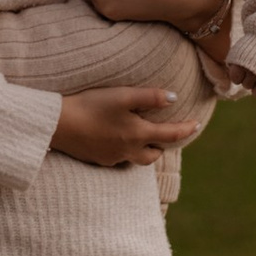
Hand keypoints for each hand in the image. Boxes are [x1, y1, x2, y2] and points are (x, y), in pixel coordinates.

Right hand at [52, 84, 200, 170]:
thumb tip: (173, 98)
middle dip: (160, 146)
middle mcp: (127, 151)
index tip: (198, 124)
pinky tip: (113, 139)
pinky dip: (122, 150)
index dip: (186, 129)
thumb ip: (150, 97)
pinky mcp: (96, 160)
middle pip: (153, 156)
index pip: (170, 135)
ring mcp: (111, 158)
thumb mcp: (122, 96)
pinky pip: (116, 158)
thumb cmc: (91, 106)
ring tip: (139, 137)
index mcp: (137, 135)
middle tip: (163, 135)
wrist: (58, 125)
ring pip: (134, 159)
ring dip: (141, 150)